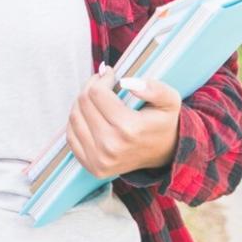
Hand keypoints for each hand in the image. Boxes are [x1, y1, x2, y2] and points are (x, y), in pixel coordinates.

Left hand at [67, 66, 181, 178]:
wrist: (163, 154)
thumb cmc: (163, 123)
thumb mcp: (170, 101)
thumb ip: (155, 89)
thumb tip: (127, 83)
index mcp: (129, 129)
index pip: (97, 93)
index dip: (101, 78)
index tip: (109, 74)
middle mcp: (111, 146)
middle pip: (83, 103)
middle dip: (90, 87)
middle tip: (101, 82)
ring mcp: (99, 159)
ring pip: (74, 117)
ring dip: (82, 102)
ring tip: (96, 98)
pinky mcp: (92, 166)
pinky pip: (71, 135)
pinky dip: (77, 121)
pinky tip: (90, 115)